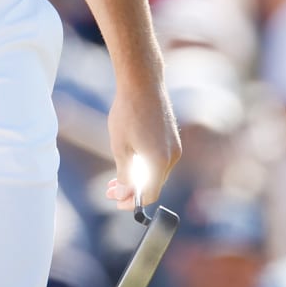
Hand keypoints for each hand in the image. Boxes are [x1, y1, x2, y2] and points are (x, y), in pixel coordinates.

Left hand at [103, 78, 180, 208]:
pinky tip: (130, 161)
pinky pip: (160, 160)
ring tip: (116, 178)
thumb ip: (124, 175)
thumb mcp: (120, 147)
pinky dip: (145, 165)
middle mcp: (172, 157)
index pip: (148, 194)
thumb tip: (124, 194)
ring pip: (156, 172)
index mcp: (159, 162)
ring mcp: (175, 147)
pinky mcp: (173, 138)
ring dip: (138, 177)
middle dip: (132, 190)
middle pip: (153, 185)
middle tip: (110, 191)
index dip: (131, 202)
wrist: (143, 84)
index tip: (117, 202)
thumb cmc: (129, 113)